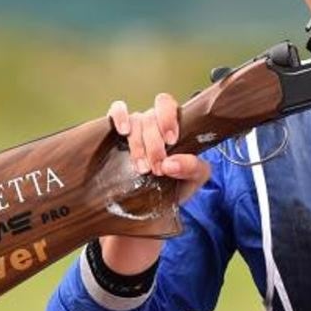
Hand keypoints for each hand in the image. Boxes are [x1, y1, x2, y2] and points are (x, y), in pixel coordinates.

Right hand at [100, 93, 211, 273]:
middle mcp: (153, 123)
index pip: (168, 105)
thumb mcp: (194, 179)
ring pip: (136, 120)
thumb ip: (193, 168)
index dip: (168, 118)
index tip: (171, 141)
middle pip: (151, 117)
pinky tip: (122, 131)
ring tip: (142, 168)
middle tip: (157, 168)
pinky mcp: (115, 132)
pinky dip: (119, 117)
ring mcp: (135, 126)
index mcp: (174, 127)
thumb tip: (170, 163)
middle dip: (154, 144)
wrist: (154, 205)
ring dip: (138, 145)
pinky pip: (116, 111)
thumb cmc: (177, 186)